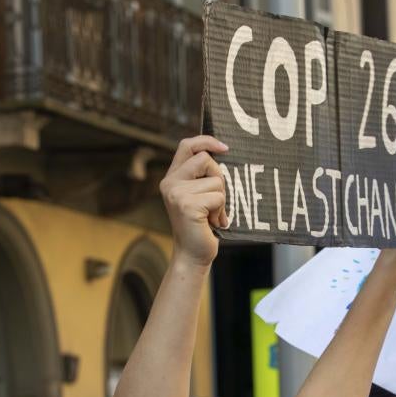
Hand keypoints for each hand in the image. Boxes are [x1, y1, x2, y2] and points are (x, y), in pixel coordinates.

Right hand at [160, 136, 228, 267]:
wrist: (192, 255)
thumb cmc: (201, 226)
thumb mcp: (199, 196)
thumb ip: (202, 177)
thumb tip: (221, 152)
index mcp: (172, 177)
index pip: (187, 145)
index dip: (206, 141)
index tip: (225, 148)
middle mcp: (170, 183)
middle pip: (206, 159)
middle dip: (219, 178)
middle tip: (216, 201)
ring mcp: (176, 193)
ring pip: (216, 180)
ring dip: (221, 200)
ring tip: (211, 215)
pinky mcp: (187, 205)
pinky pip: (218, 197)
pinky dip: (221, 211)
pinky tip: (211, 222)